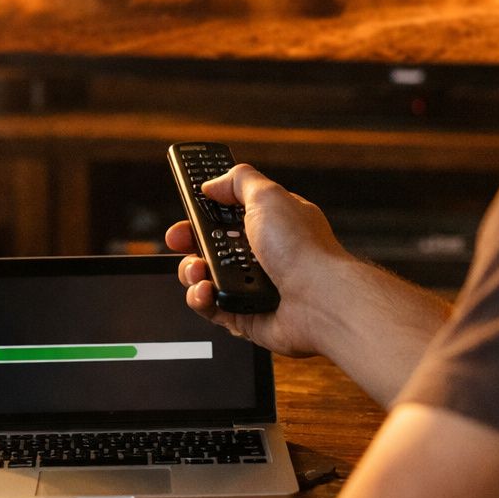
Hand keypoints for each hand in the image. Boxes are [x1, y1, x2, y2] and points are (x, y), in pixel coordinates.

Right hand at [165, 163, 351, 358]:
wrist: (319, 300)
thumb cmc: (303, 249)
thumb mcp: (268, 196)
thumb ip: (238, 181)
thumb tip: (214, 183)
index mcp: (271, 223)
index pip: (230, 213)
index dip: (206, 210)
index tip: (188, 207)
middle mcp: (263, 255)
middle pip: (212, 246)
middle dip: (189, 241)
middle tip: (180, 239)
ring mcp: (254, 286)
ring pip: (206, 277)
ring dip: (192, 271)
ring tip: (199, 269)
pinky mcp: (246, 316)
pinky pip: (212, 307)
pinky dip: (202, 299)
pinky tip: (206, 291)